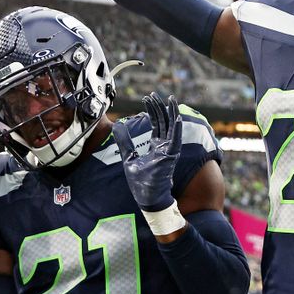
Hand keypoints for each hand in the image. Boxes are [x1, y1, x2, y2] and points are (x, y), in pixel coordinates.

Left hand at [114, 93, 180, 212]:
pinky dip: (176, 128)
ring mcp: (169, 151)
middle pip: (164, 122)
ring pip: (172, 127)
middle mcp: (165, 146)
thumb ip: (124, 142)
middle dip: (159, 107)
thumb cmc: (141, 182)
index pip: (157, 124)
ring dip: (171, 113)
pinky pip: (175, 140)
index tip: (147, 99)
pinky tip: (176, 117)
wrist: (148, 198)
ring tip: (170, 98)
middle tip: (153, 94)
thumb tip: (117, 125)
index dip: (153, 111)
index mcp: (156, 146)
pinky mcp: (170, 156)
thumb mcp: (128, 158)